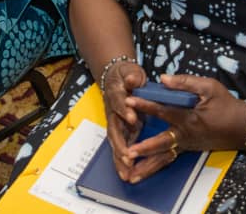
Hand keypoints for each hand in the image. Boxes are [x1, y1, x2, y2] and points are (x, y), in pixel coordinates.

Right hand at [99, 60, 147, 181]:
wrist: (116, 77)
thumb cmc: (126, 75)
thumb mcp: (130, 71)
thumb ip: (132, 75)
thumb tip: (132, 78)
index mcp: (115, 94)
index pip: (119, 102)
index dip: (124, 110)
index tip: (132, 118)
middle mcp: (112, 111)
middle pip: (114, 129)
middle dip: (120, 144)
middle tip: (128, 157)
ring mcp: (115, 122)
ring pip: (115, 142)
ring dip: (119, 158)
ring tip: (126, 174)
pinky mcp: (120, 130)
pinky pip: (120, 147)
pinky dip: (122, 161)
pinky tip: (127, 174)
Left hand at [120, 73, 245, 183]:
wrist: (242, 126)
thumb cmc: (226, 104)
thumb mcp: (209, 87)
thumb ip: (185, 82)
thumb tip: (163, 78)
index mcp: (190, 118)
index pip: (163, 110)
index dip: (145, 105)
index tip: (128, 101)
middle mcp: (186, 135)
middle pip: (162, 142)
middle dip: (144, 148)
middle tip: (127, 153)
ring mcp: (187, 144)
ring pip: (165, 157)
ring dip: (148, 166)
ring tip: (130, 174)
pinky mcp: (188, 149)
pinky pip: (169, 159)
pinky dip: (156, 166)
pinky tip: (143, 172)